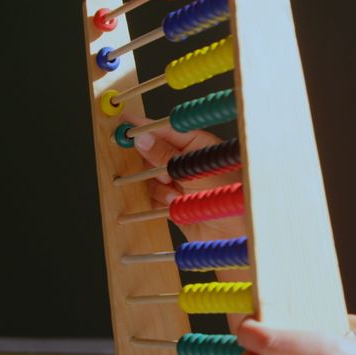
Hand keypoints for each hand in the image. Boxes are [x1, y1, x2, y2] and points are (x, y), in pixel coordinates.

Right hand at [124, 113, 245, 242]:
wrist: (230, 232)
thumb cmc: (224, 195)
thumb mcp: (191, 170)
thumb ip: (164, 155)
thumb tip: (142, 140)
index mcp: (196, 144)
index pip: (165, 129)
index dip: (144, 126)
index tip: (125, 122)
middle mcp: (185, 160)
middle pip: (153, 152)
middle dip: (152, 162)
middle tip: (162, 173)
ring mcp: (178, 180)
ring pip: (150, 175)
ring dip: (159, 186)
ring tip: (175, 194)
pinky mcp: (171, 200)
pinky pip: (152, 195)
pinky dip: (159, 200)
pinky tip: (173, 205)